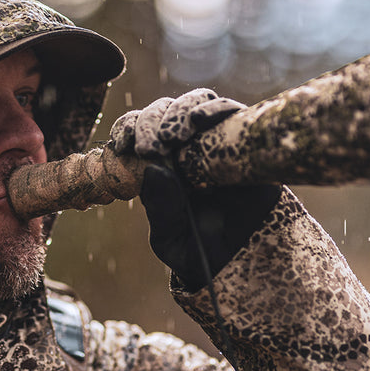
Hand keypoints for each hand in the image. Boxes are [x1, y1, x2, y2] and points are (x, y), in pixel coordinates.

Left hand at [109, 89, 278, 289]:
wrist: (247, 266)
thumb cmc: (204, 254)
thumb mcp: (171, 239)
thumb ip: (161, 208)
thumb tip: (154, 170)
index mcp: (161, 168)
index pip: (139, 133)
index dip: (128, 128)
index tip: (122, 143)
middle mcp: (187, 150)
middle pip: (165, 112)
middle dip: (151, 121)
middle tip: (149, 146)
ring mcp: (217, 143)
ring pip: (196, 104)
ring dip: (179, 111)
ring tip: (175, 134)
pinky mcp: (247, 144)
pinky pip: (232, 114)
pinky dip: (216, 109)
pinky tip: (201, 120)